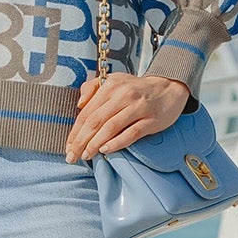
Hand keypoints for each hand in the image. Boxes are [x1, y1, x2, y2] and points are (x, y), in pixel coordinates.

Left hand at [63, 69, 190, 161]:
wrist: (169, 88)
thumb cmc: (135, 89)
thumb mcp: (113, 81)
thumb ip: (92, 88)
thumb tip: (79, 104)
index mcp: (110, 87)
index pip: (87, 112)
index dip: (75, 131)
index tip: (68, 146)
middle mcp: (123, 95)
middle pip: (96, 121)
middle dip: (81, 141)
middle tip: (72, 156)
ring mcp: (138, 108)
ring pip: (111, 128)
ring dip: (95, 144)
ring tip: (86, 156)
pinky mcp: (151, 120)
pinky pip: (131, 133)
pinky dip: (116, 143)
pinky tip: (105, 150)